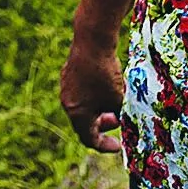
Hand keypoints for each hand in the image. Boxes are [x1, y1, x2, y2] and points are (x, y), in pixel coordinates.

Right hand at [60, 34, 127, 153]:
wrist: (92, 42)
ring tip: (114, 100)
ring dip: (99, 109)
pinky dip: (93, 96)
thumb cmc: (106, 75)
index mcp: (77, 114)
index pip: (89, 139)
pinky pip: (81, 93)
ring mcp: (66, 87)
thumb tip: (121, 120)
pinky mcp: (68, 74)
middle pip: (85, 123)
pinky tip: (106, 85)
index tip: (117, 146)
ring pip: (83, 107)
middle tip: (118, 118)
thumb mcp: (117, 100)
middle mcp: (68, 103)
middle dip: (103, 124)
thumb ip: (118, 115)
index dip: (104, 146)